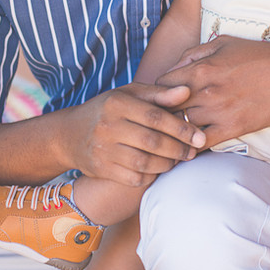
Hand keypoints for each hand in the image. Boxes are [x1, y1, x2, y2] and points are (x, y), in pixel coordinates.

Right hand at [64, 83, 205, 187]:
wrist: (69, 134)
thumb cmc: (108, 110)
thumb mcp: (129, 94)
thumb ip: (159, 94)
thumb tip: (187, 91)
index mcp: (117, 103)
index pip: (156, 117)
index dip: (181, 128)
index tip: (199, 136)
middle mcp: (107, 126)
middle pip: (152, 142)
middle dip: (178, 148)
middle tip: (193, 151)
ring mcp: (102, 150)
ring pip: (144, 162)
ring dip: (167, 163)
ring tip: (178, 159)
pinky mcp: (101, 170)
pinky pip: (134, 178)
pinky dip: (151, 175)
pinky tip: (159, 168)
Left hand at [156, 36, 269, 146]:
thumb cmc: (257, 55)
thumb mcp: (221, 43)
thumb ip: (192, 55)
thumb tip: (172, 70)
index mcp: (200, 69)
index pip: (161, 85)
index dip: (156, 93)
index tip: (158, 99)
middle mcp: (205, 91)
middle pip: (167, 108)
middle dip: (160, 114)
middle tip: (157, 120)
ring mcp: (218, 112)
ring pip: (181, 127)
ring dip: (174, 132)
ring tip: (168, 136)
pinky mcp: (233, 128)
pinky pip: (202, 144)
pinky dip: (191, 147)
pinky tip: (186, 149)